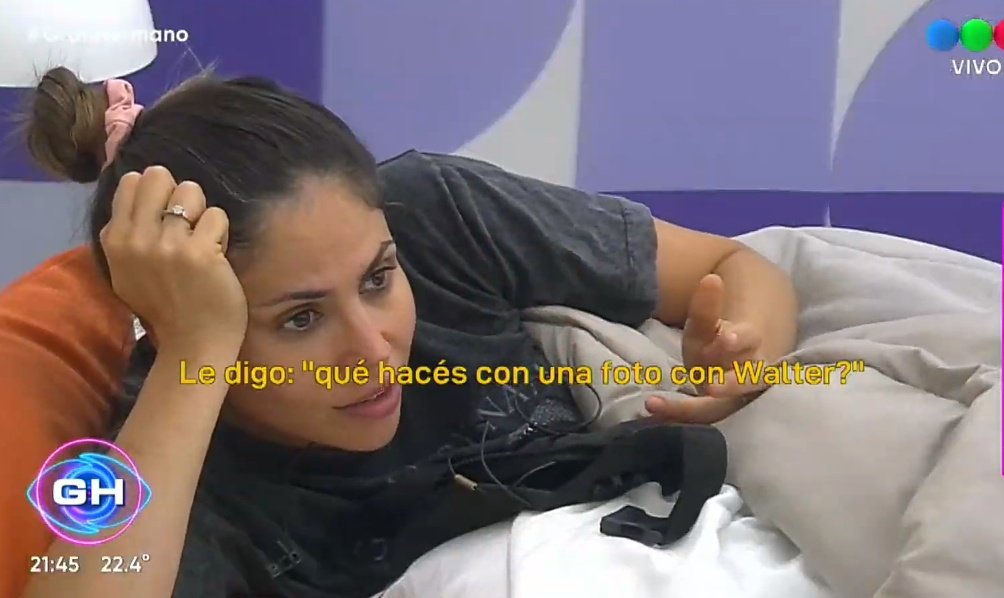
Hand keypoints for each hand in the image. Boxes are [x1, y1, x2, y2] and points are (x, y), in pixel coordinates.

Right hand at [99, 166, 247, 349]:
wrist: (193, 342)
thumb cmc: (164, 308)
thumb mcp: (125, 273)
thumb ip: (123, 235)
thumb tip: (133, 186)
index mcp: (115, 241)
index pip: (131, 182)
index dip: (156, 191)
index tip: (166, 215)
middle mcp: (137, 239)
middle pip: (158, 176)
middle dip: (179, 193)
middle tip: (188, 224)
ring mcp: (168, 245)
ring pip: (190, 191)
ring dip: (203, 212)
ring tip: (203, 240)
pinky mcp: (200, 252)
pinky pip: (216, 215)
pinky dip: (221, 233)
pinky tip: (216, 256)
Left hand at [646, 274, 767, 423]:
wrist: (735, 364)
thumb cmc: (718, 342)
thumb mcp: (709, 323)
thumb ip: (708, 306)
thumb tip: (710, 280)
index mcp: (750, 346)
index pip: (749, 340)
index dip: (739, 339)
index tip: (728, 337)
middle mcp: (748, 377)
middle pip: (744, 383)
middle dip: (728, 385)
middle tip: (710, 385)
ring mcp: (734, 401)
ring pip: (722, 408)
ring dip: (691, 409)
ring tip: (657, 406)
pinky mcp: (717, 415)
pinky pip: (699, 421)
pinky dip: (676, 420)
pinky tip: (650, 417)